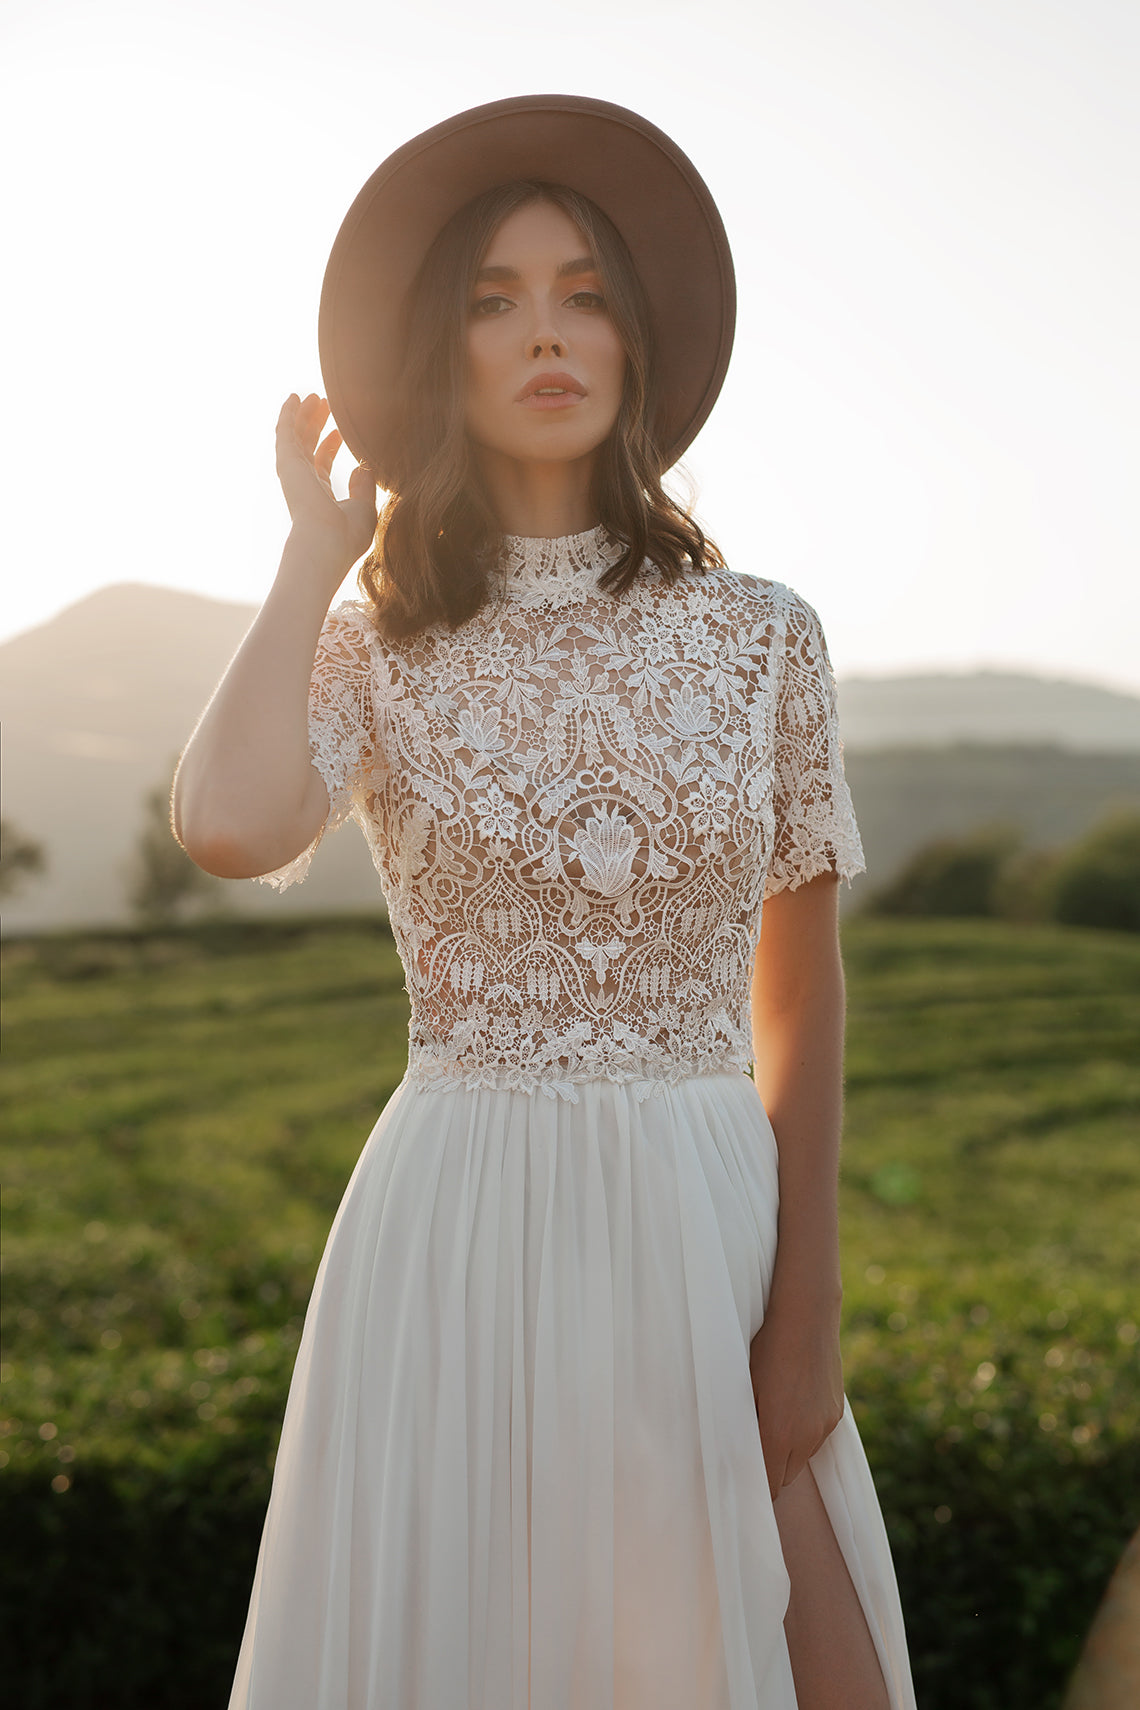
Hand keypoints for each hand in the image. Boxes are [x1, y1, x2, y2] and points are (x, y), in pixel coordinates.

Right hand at [275, 393, 377, 568]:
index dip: (330, 446)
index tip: (340, 431)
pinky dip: (288, 415)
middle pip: (307, 446)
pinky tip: (293, 398)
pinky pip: (285, 433)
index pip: (322, 465)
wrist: (326, 544)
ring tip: (312, 396)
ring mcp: (294, 473)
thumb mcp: (364, 509)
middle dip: (315, 425)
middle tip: (324, 403)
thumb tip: (365, 468)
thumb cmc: (347, 536)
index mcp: (319, 496)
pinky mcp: (287, 463)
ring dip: (302, 415)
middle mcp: (303, 484)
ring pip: (296, 437)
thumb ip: (364, 488)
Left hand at [749, 1299, 844, 1500]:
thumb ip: (746, 1427)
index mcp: (780, 1435)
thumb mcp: (746, 1387)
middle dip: (771, 1469)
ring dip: (788, 1451)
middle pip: (786, 1476)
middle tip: (754, 1449)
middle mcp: (807, 1437)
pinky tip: (793, 1405)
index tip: (745, 1487)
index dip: (758, 1491)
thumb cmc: (767, 1350)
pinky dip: (804, 1433)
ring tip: (773, 1419)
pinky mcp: (837, 1413)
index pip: (771, 1486)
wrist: (807, 1318)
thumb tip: (740, 1452)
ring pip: (803, 1457)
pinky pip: (817, 1436)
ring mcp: (825, 1425)